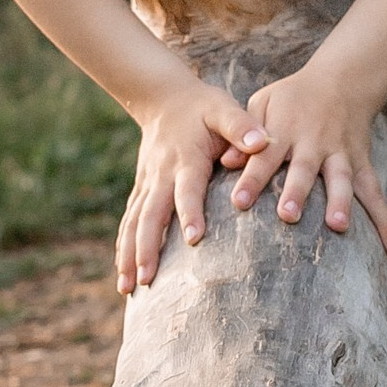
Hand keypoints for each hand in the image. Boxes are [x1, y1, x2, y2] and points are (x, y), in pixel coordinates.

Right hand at [116, 83, 269, 295]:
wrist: (162, 97)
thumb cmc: (203, 106)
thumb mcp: (224, 108)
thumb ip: (242, 126)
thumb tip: (262, 142)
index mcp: (185, 158)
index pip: (187, 189)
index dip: (189, 212)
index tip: (193, 238)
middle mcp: (160, 175)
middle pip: (150, 215)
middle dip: (147, 248)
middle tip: (148, 278)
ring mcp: (147, 184)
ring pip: (134, 224)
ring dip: (129, 256)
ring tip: (127, 288)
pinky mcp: (140, 190)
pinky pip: (129, 222)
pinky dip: (123, 248)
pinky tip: (124, 276)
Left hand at [226, 58, 386, 253]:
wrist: (342, 80)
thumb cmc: (292, 98)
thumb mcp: (263, 102)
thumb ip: (245, 131)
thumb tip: (225, 162)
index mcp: (285, 128)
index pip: (265, 156)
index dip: (252, 178)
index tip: (239, 201)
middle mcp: (314, 142)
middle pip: (305, 169)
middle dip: (297, 192)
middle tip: (287, 215)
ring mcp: (341, 152)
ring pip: (342, 178)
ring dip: (340, 202)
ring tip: (338, 226)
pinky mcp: (361, 161)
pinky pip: (374, 191)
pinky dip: (384, 218)